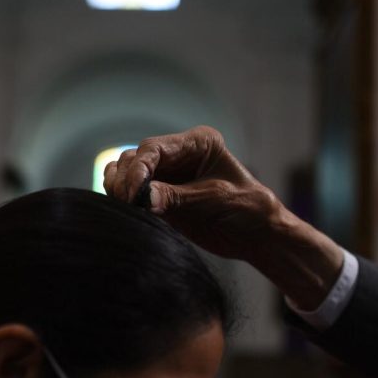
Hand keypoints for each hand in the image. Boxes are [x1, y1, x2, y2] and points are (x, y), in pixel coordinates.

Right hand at [103, 126, 344, 310]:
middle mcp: (178, 154)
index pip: (153, 148)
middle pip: (135, 158)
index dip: (137, 170)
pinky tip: (126, 211)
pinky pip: (133, 193)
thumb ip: (177, 198)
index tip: (132, 195)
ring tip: (125, 207)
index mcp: (197, 143)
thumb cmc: (246, 209)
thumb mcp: (213, 201)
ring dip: (120, 188)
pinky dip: (124, 199)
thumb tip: (143, 199)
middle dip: (126, 179)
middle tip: (126, 204)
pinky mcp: (161, 196)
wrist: (257, 235)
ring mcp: (168, 175)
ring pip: (127, 173)